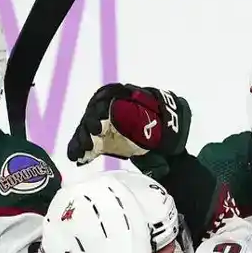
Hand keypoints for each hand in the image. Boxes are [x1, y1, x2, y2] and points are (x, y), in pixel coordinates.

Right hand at [66, 83, 189, 164]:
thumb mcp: (171, 122)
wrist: (167, 152)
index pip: (110, 94)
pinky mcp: (103, 141)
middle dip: (91, 121)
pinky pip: (88, 143)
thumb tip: (175, 112)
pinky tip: (76, 158)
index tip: (103, 116)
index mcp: (128, 98)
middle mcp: (113, 109)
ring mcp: (107, 126)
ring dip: (82, 137)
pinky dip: (80, 149)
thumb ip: (170, 117)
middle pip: (95, 111)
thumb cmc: (168, 132)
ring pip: (88, 127)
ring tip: (80, 151)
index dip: (102, 102)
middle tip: (93, 133)